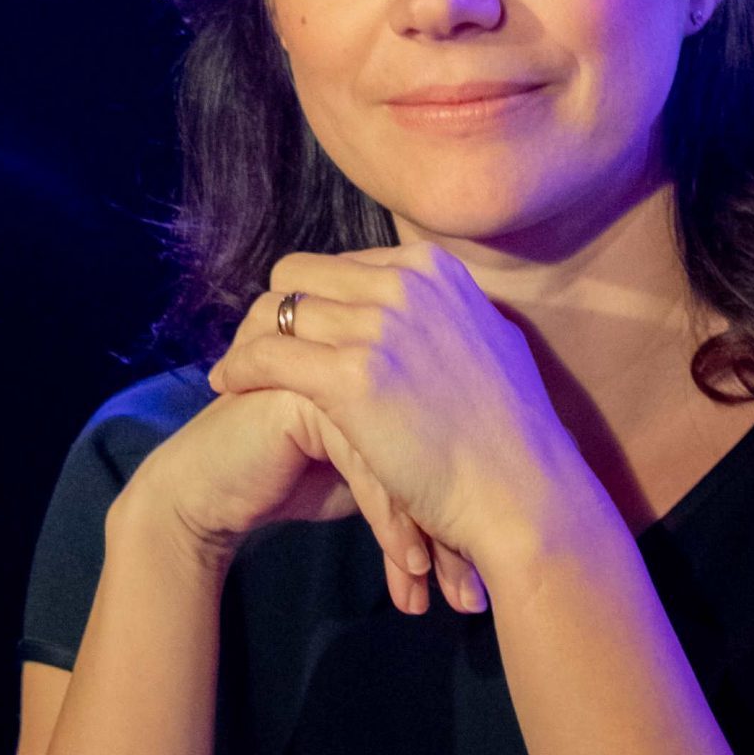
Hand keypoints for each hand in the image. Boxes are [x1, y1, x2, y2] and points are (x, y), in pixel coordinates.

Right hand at [125, 381, 461, 614]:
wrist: (209, 491)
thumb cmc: (291, 479)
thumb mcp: (371, 469)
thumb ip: (418, 461)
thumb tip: (489, 505)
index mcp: (391, 359)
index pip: (450, 429)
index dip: (473, 500)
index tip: (484, 568)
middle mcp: (366, 353)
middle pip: (434, 438)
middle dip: (457, 524)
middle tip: (471, 589)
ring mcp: (332, 367)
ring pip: (405, 451)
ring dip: (429, 532)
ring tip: (444, 592)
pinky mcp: (301, 395)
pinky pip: (365, 461)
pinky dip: (392, 522)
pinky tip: (408, 568)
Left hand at [206, 242, 563, 577]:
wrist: (524, 491)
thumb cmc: (510, 434)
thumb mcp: (487, 340)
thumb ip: (445, 311)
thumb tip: (419, 296)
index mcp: (432, 268)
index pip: (339, 263)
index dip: (311, 301)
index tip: (297, 335)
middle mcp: (404, 282)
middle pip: (297, 275)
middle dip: (273, 312)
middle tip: (257, 351)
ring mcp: (380, 324)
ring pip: (276, 310)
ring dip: (249, 340)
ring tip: (237, 373)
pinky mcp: (354, 374)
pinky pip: (266, 354)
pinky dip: (240, 367)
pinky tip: (230, 387)